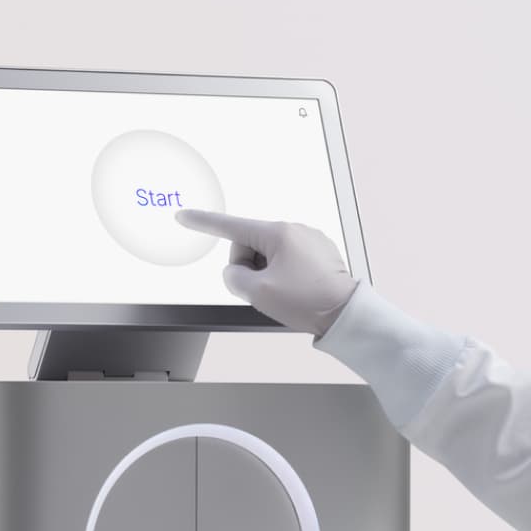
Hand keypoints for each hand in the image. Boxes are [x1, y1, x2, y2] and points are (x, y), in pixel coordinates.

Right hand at [175, 209, 359, 335]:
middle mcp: (295, 231)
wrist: (345, 314)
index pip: (230, 226)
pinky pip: (287, 261)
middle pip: (250, 246)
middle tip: (262, 290)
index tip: (184, 216)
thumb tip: (236, 274)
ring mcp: (309, 241)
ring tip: (284, 294)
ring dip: (266, 275)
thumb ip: (234, 278)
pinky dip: (283, 276)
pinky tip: (295, 291)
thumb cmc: (308, 301)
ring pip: (269, 256)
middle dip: (248, 268)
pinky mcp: (319, 254)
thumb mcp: (258, 293)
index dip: (203, 223)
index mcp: (279, 233)